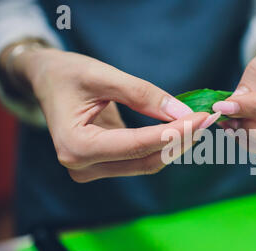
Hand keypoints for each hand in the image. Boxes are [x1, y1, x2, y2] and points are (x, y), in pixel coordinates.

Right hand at [10, 48, 216, 181]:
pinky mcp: (103, 166)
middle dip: (179, 140)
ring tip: (199, 123)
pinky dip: (164, 145)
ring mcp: (93, 170)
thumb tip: (183, 113)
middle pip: (145, 160)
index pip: (136, 145)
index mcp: (76, 146)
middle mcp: (83, 167)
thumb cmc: (68, 74)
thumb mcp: (103, 76)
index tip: (202, 118)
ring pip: (147, 164)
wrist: (48, 81)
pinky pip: (141, 160)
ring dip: (175, 145)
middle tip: (208, 118)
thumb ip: (143, 95)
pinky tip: (183, 130)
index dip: (173, 133)